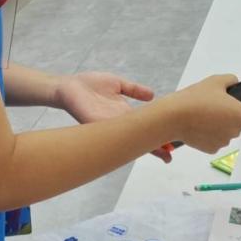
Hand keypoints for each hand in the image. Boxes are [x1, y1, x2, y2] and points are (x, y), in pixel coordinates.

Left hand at [55, 72, 170, 162]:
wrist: (67, 86)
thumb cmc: (90, 85)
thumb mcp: (118, 84)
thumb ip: (134, 89)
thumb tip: (153, 95)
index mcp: (124, 114)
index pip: (144, 127)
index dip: (157, 135)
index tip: (172, 144)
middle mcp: (118, 123)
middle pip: (138, 138)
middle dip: (154, 147)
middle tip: (169, 156)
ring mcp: (107, 125)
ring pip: (127, 138)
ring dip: (141, 145)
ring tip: (159, 152)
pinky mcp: (95, 123)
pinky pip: (110, 132)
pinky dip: (123, 137)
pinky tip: (135, 141)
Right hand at [166, 75, 240, 152]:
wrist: (174, 117)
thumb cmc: (196, 98)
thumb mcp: (216, 81)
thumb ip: (231, 80)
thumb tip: (236, 84)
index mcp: (240, 114)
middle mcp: (235, 130)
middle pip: (240, 124)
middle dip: (232, 117)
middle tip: (217, 107)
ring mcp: (223, 142)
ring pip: (228, 133)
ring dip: (221, 126)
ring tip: (205, 115)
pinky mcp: (211, 149)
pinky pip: (216, 141)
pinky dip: (211, 135)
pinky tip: (200, 126)